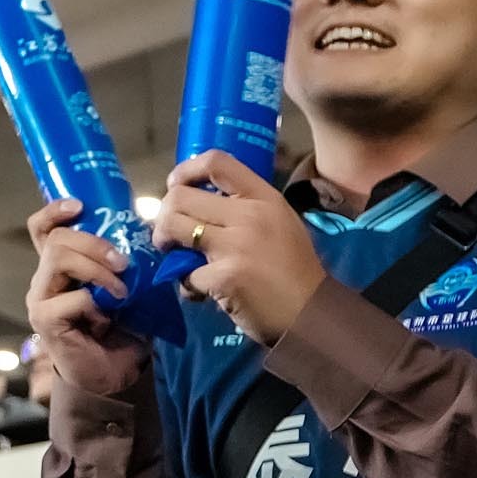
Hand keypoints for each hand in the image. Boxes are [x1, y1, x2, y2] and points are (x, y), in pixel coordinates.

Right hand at [23, 199, 149, 398]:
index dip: (55, 211)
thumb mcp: (125, 287)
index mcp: (59, 267)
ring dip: (96, 269)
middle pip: (55, 239)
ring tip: (121, 290)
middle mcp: (44, 279)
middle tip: (124, 263)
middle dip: (93, 244)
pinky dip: (95, 304)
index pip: (42, 228)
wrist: (114, 375)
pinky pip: (71, 298)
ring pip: (59, 259)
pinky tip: (107, 319)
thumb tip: (146, 234)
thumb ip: (123, 263)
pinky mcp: (45, 320)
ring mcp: (41, 299)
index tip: (80, 205)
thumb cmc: (120, 330)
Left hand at [157, 151, 325, 345]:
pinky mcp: (224, 277)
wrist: (312, 315)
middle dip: (164, 215)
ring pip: (173, 229)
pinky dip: (187, 285)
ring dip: (165, 243)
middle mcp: (249, 215)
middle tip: (168, 233)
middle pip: (180, 197)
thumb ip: (245, 206)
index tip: (175, 184)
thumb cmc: (294, 269)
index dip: (186, 169)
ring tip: (174, 256)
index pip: (216, 162)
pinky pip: (185, 274)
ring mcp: (235, 246)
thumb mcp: (279, 222)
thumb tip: (197, 202)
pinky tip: (201, 293)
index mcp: (264, 197)